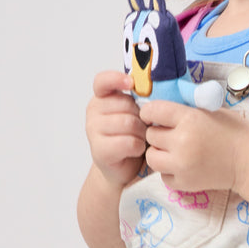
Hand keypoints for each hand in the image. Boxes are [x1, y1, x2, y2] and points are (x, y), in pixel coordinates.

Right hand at [86, 71, 146, 188]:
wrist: (123, 168)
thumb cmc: (133, 137)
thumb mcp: (135, 114)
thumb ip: (139, 99)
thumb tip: (156, 89)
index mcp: (102, 98)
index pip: (102, 81)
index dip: (116, 79)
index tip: (131, 83)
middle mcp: (93, 111)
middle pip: (125, 104)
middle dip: (141, 116)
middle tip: (144, 128)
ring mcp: (93, 131)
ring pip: (128, 123)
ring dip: (142, 133)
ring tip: (141, 139)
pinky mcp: (99, 150)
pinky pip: (128, 142)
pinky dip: (138, 147)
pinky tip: (136, 150)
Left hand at [139, 100, 248, 192]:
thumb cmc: (233, 131)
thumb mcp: (209, 110)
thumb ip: (184, 110)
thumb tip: (158, 110)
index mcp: (189, 118)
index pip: (152, 110)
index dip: (150, 112)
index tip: (155, 116)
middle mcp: (181, 142)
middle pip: (150, 135)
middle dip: (159, 133)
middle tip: (172, 135)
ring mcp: (181, 165)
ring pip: (151, 157)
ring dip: (160, 152)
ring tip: (174, 151)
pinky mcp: (184, 183)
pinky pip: (163, 175)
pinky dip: (169, 171)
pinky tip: (183, 165)